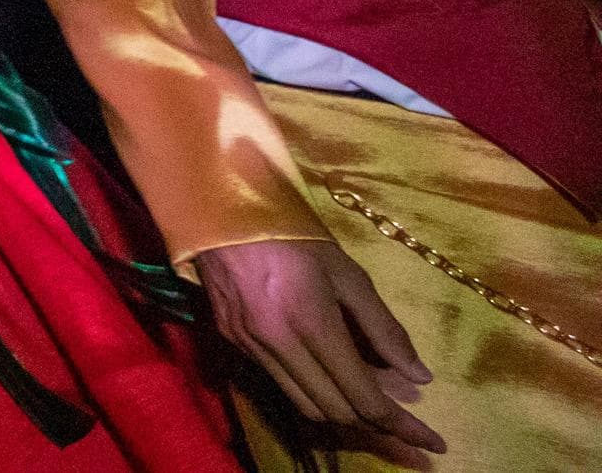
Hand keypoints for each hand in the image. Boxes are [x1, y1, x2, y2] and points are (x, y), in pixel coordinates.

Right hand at [195, 237, 441, 461]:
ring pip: (306, 407)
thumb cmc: (292, 232)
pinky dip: (313, 391)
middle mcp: (277, 344)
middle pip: (336, 412)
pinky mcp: (233, 342)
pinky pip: (282, 384)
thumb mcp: (347, 272)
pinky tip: (329, 375)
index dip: (402, 425)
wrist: (216, 207)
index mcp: (311, 321)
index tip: (434, 442)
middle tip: (410, 427)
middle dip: (378, 426)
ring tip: (373, 405)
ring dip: (344, 414)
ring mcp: (250, 346)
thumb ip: (384, 327)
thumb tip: (420, 377)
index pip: (363, 397)